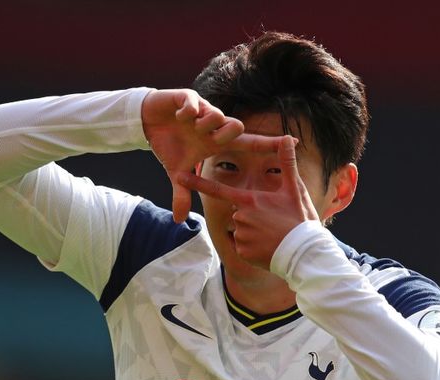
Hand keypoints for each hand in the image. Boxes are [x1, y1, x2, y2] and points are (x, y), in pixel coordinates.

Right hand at [142, 89, 282, 222]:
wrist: (148, 122)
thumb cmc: (168, 145)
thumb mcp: (176, 172)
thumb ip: (182, 193)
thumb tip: (179, 220)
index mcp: (216, 141)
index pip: (248, 143)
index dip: (268, 144)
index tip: (291, 142)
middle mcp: (214, 125)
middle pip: (236, 126)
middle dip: (227, 134)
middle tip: (212, 140)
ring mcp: (202, 111)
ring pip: (217, 115)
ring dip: (206, 124)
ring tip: (191, 127)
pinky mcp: (187, 99)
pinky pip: (194, 103)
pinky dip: (189, 111)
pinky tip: (181, 117)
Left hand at [176, 135, 318, 268]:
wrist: (305, 253)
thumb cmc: (300, 219)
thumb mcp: (294, 190)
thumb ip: (287, 163)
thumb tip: (287, 137)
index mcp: (249, 200)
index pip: (218, 190)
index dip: (197, 183)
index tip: (179, 176)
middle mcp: (240, 216)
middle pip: (238, 213)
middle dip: (252, 217)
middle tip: (273, 223)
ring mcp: (240, 235)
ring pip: (240, 231)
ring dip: (253, 233)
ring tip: (273, 236)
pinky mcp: (242, 252)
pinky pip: (242, 247)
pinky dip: (253, 248)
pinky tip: (268, 248)